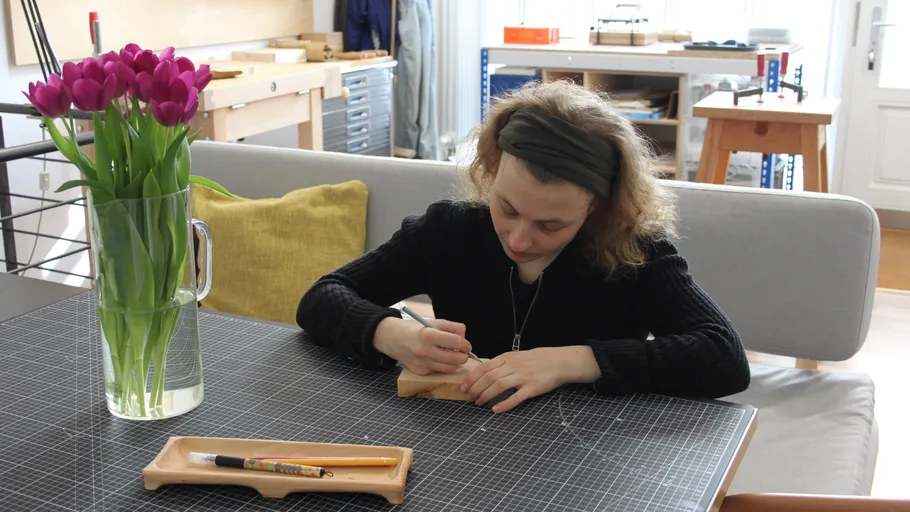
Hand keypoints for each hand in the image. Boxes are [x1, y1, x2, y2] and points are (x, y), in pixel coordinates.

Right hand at [373, 317, 473, 374]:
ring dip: (454, 362)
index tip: (465, 345)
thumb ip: (452, 327)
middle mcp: (425, 351)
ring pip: (450, 368)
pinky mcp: (420, 372)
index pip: (457, 342)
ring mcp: (422, 363)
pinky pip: (439, 371)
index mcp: (429, 335)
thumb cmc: (415, 329)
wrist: (392, 338)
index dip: (465, 344)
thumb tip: (464, 339)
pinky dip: (442, 365)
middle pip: (456, 359)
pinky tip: (436, 358)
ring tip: (450, 354)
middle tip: (461, 351)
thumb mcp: (433, 321)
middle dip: (463, 355)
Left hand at [461, 346, 600, 412]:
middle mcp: (514, 366)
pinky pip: (516, 397)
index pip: (484, 367)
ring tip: (479, 403)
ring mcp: (523, 377)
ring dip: (486, 395)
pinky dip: (504, 404)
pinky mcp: (532, 388)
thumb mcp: (516, 357)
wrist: (557, 362)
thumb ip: (501, 364)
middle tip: (469, 398)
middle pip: (489, 377)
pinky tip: (496, 409)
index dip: (472, 378)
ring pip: (499, 385)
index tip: (464, 387)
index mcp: (507, 358)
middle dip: (475, 388)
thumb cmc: (535, 360)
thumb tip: (483, 373)